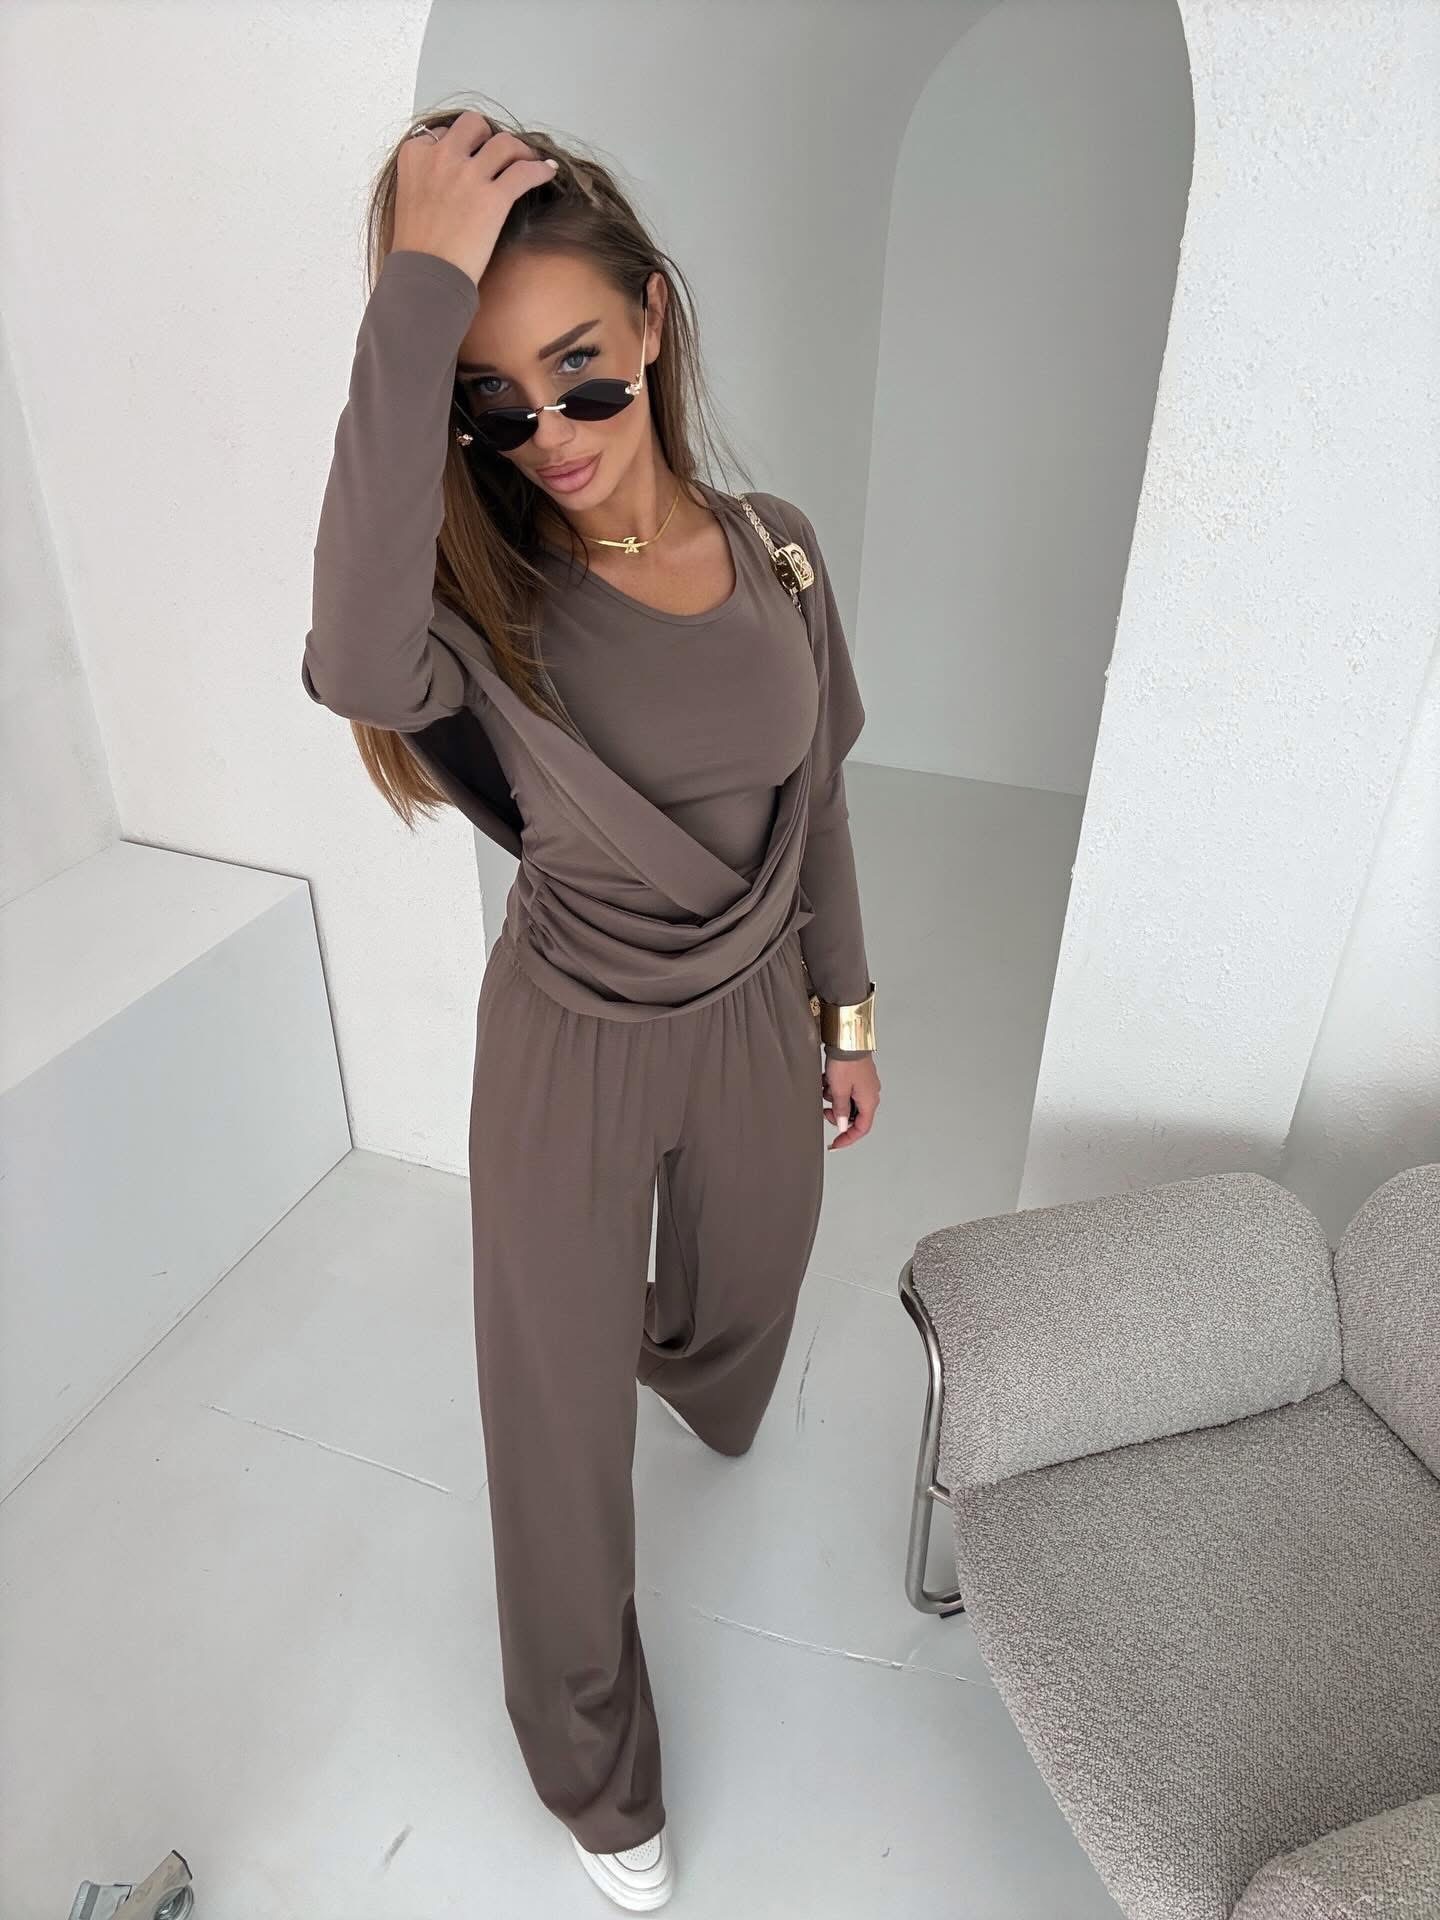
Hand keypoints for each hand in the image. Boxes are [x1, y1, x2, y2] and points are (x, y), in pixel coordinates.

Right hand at [393, 111, 557, 285]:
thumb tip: (447, 185)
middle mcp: (441, 157)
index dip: (459, 145)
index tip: (469, 157)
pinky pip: (525, 171)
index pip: (442, 133)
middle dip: (488, 135)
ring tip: (528, 160)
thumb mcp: (408, 200)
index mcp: (415, 156)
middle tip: (498, 154)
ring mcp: (468, 175)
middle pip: (473, 124)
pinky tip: (549, 171)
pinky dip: (541, 169)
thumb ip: (425, 181)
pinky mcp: (494, 197)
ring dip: (519, 148)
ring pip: (504, 142)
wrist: (424, 277)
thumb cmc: (415, 250)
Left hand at [821, 1054, 879, 1149]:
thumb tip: (842, 1126)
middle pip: (854, 1115)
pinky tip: (827, 1080)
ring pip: (847, 1101)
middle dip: (837, 1115)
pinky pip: (846, 1089)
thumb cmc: (847, 1062)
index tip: (836, 1143)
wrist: (848, 1039)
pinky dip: (835, 1088)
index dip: (848, 1139)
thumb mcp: (839, 1090)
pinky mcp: (858, 1075)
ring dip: (834, 1099)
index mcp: (869, 1101)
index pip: (862, 1129)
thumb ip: (841, 1111)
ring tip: (826, 1088)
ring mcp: (865, 1084)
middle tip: (825, 1110)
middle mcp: (870, 1093)